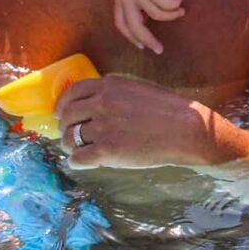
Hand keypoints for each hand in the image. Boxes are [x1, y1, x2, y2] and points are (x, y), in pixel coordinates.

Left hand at [56, 75, 219, 168]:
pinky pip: (77, 159)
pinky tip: (85, 163)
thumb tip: (94, 105)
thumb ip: (115, 94)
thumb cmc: (170, 110)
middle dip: (66, 128)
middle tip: (71, 136)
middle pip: (68, 117)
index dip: (63, 104)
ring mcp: (102, 128)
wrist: (188, 130)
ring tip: (79, 151)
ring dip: (71, 146)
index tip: (61, 114)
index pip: (72, 92)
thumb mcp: (140, 89)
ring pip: (69, 139)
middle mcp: (101, 104)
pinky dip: (77, 163)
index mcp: (109, 86)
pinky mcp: (106, 151)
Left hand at [113, 0, 185, 53]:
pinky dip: (176, 4)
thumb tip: (144, 26)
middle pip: (135, 26)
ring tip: (179, 9)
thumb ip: (140, 6)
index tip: (143, 47)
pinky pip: (167, 6)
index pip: (122, 23)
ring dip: (172, 14)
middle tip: (159, 50)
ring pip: (157, 15)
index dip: (132, 37)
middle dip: (148, 40)